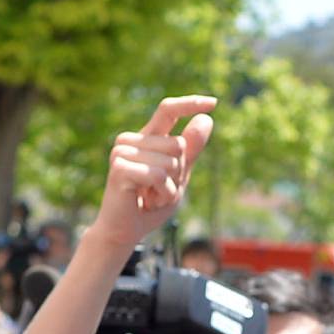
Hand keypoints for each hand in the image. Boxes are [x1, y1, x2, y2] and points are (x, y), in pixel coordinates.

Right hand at [89, 95, 216, 254]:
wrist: (125, 231)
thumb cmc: (151, 204)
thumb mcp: (179, 176)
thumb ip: (191, 150)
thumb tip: (207, 119)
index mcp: (146, 138)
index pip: (168, 110)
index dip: (189, 104)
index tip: (213, 102)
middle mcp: (132, 139)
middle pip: (179, 145)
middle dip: (179, 174)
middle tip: (158, 190)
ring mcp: (123, 151)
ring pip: (171, 162)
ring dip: (170, 187)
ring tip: (151, 196)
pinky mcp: (120, 167)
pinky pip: (159, 176)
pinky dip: (162, 193)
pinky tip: (147, 201)